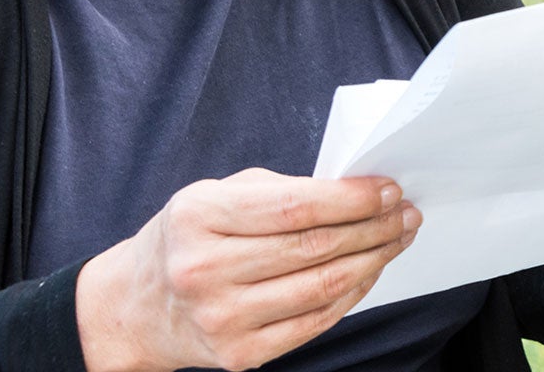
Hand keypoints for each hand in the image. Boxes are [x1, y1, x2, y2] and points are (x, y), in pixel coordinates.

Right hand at [75, 168, 419, 371]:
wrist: (137, 306)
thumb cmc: (189, 238)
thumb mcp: (217, 194)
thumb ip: (281, 191)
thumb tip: (357, 192)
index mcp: (199, 217)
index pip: (295, 208)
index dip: (351, 199)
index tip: (388, 188)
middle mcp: (205, 270)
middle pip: (315, 248)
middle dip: (373, 227)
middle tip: (406, 212)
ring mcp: (222, 318)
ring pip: (323, 286)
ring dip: (374, 260)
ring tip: (398, 238)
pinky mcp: (240, 354)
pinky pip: (315, 322)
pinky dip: (353, 294)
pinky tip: (370, 271)